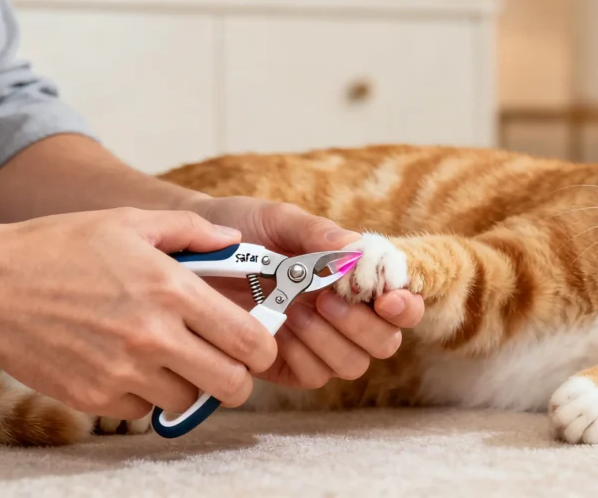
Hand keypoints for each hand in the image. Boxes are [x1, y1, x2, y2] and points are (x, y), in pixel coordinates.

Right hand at [0, 208, 277, 418]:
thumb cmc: (60, 247)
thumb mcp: (129, 221)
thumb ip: (191, 230)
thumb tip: (234, 240)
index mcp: (172, 290)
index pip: (250, 340)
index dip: (264, 346)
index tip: (257, 343)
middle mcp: (154, 336)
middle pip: (232, 383)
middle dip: (237, 376)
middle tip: (224, 361)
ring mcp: (123, 372)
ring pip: (188, 400)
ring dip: (188, 384)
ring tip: (169, 356)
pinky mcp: (95, 398)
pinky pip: (143, 410)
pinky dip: (144, 395)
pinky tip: (128, 365)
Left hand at [186, 196, 424, 388]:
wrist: (192, 252)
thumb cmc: (242, 229)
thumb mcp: (278, 220)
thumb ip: (316, 233)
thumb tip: (354, 247)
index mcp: (354, 278)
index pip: (401, 302)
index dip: (405, 305)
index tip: (386, 298)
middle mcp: (345, 314)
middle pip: (385, 342)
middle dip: (362, 324)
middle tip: (326, 298)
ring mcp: (319, 343)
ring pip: (353, 365)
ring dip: (330, 340)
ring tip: (294, 310)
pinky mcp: (290, 366)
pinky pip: (314, 376)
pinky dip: (302, 355)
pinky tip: (278, 329)